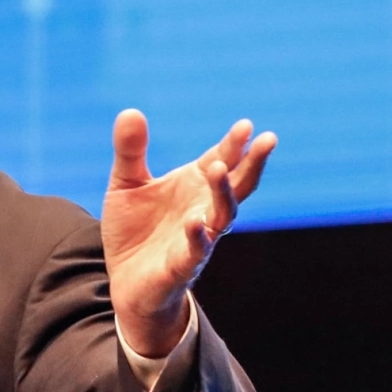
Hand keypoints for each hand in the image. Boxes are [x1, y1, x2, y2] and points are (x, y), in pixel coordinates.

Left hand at [102, 110, 276, 357]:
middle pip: (237, 184)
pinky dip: (197, 236)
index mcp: (195, 186)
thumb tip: (130, 111)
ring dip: (224, 192)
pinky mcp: (182, 265)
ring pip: (222, 214)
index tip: (245, 125)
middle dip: (252, 163)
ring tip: (220, 168)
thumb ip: (131, 151)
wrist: (125, 280)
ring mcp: (198, 238)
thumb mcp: (126, 185)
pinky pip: (196, 250)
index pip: (221, 159)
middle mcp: (203, 209)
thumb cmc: (134, 230)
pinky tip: (196, 222)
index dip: (234, 144)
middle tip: (266, 139)